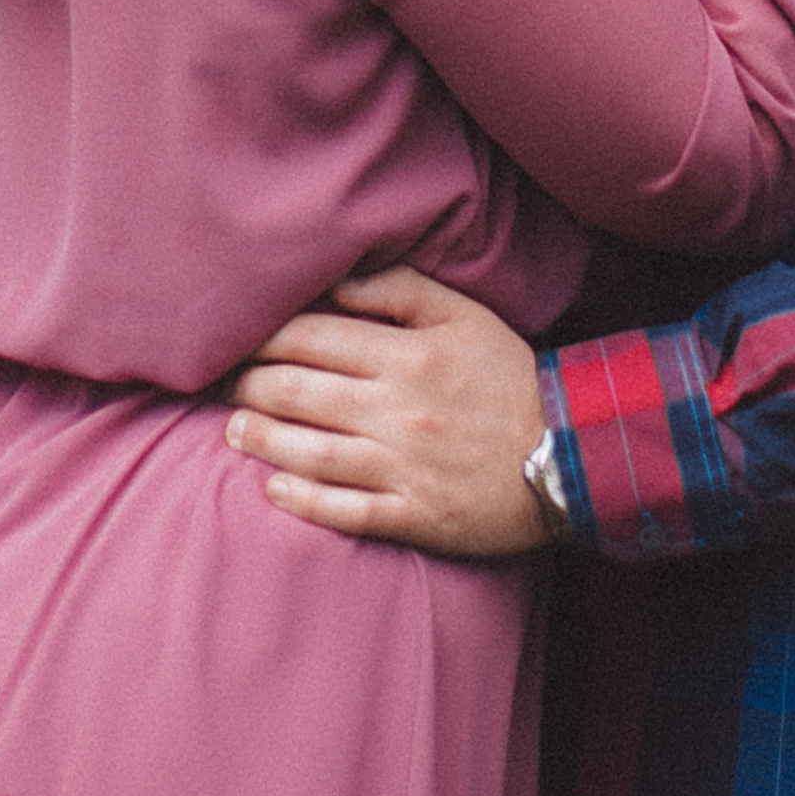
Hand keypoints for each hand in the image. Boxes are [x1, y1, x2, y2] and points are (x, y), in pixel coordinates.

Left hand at [223, 263, 548, 557]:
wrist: (573, 454)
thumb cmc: (509, 377)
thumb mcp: (464, 316)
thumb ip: (399, 289)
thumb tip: (335, 280)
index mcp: (408, 355)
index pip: (312, 338)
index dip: (262, 336)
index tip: (234, 336)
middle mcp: (398, 410)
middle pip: (299, 394)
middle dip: (249, 386)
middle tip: (222, 383)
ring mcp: (405, 467)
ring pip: (311, 453)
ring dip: (261, 440)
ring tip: (233, 431)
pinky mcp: (416, 514)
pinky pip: (346, 511)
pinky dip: (303, 500)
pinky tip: (273, 488)